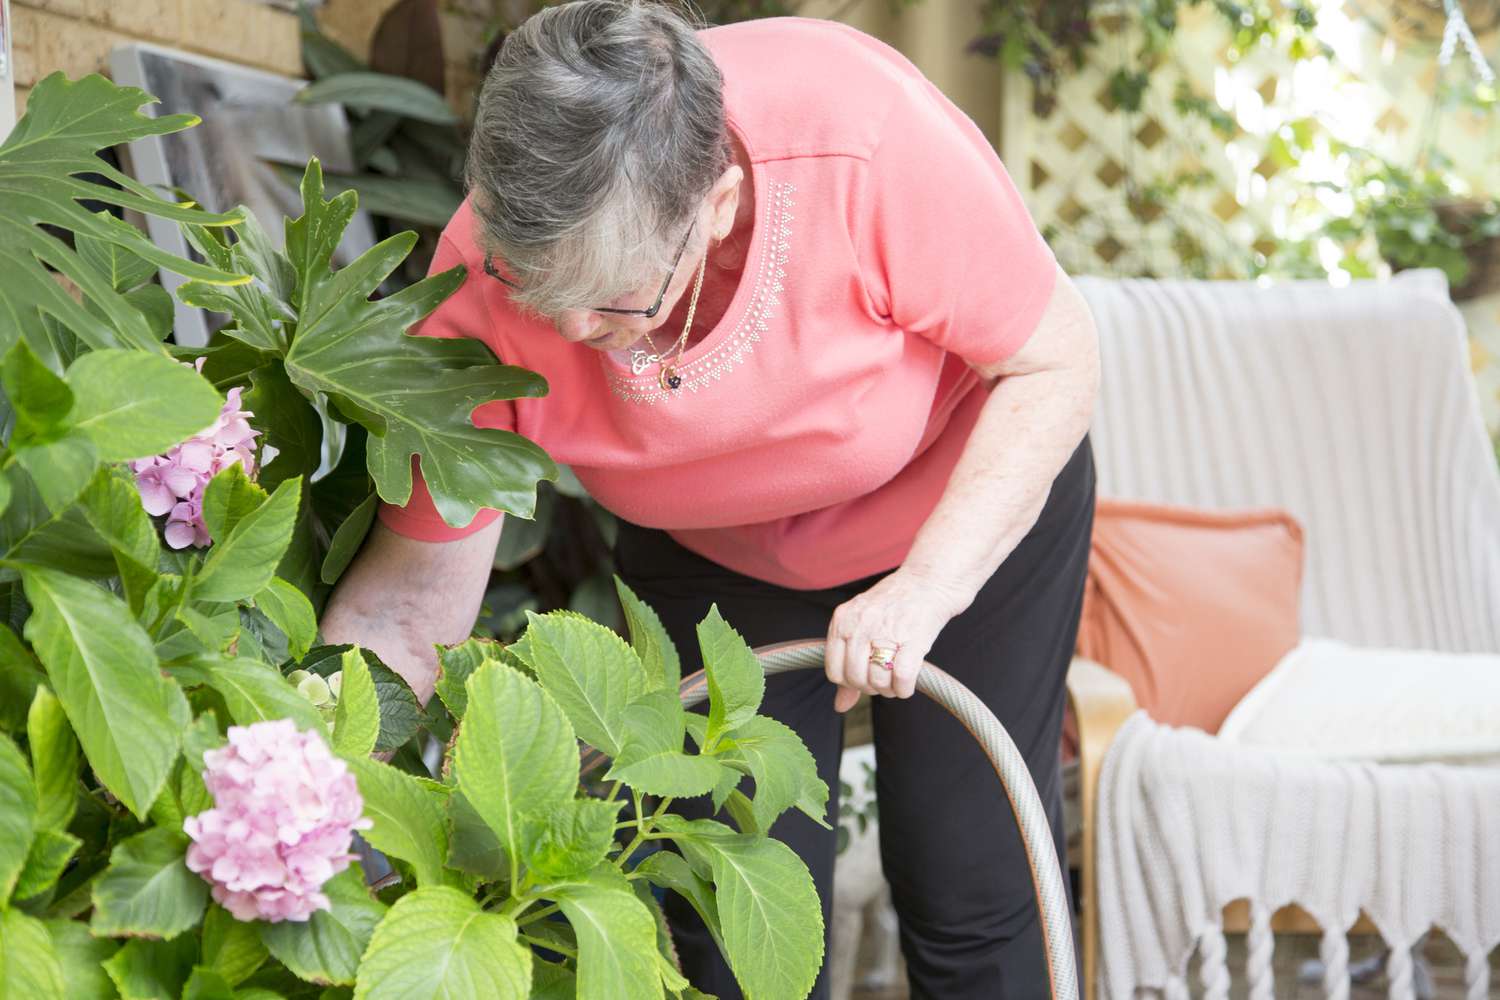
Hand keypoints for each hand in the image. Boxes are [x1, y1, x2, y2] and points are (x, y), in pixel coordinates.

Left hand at [824, 568, 967, 713]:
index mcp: (842, 620)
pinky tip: (908, 684)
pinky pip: (901, 678)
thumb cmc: (893, 606)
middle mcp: (860, 625)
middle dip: (871, 687)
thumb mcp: (861, 627)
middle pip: (856, 679)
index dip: (850, 682)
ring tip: (896, 680)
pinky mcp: (912, 639)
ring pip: (877, 681)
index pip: (834, 671)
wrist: (928, 581)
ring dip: (889, 690)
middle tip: (883, 679)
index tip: (864, 677)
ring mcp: (885, 631)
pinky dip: (904, 689)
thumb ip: (846, 664)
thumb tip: (839, 706)